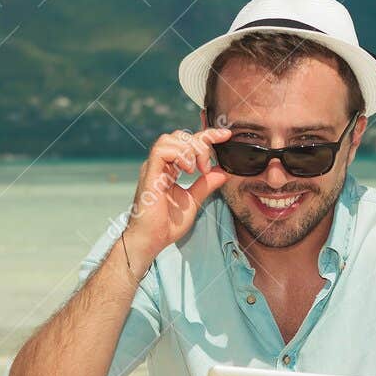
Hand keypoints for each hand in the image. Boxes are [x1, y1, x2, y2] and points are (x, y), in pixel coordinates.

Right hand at [124, 127, 231, 261]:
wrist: (151, 240)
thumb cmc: (166, 225)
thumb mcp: (193, 201)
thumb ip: (206, 185)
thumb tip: (222, 172)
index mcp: (169, 169)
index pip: (187, 142)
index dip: (207, 135)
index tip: (226, 136)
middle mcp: (160, 165)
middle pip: (179, 136)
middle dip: (201, 143)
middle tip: (207, 167)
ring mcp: (153, 168)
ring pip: (169, 139)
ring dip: (190, 149)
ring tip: (198, 169)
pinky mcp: (149, 175)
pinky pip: (161, 151)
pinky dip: (179, 155)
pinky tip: (188, 170)